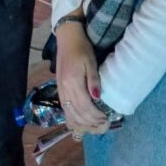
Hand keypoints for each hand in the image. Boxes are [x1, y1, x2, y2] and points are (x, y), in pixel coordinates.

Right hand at [55, 22, 108, 136]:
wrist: (67, 39)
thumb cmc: (81, 48)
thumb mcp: (91, 61)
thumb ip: (93, 80)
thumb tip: (97, 98)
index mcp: (72, 82)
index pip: (84, 106)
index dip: (95, 116)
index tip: (106, 119)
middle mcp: (64, 89)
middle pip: (77, 114)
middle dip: (91, 123)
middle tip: (104, 125)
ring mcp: (60, 91)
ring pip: (69, 115)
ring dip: (82, 125)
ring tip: (95, 126)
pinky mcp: (59, 91)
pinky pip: (65, 111)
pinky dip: (73, 120)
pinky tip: (81, 123)